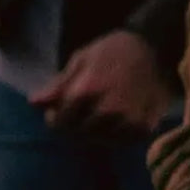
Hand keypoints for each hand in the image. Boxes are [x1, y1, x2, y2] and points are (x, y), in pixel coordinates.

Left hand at [29, 30, 171, 139]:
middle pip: (78, 135)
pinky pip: (120, 142)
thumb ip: (58, 86)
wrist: (155, 47)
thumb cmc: (112, 51)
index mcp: (87, 92)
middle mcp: (107, 111)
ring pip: (99, 141)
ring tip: (101, 112)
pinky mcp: (143, 129)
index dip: (56, 118)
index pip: (59, 124)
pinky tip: (118, 118)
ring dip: (95, 131)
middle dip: (75, 125)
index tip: (59, 110)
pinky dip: (116, 134)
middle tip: (83, 110)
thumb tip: (33, 104)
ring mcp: (127, 122)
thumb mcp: (81, 60)